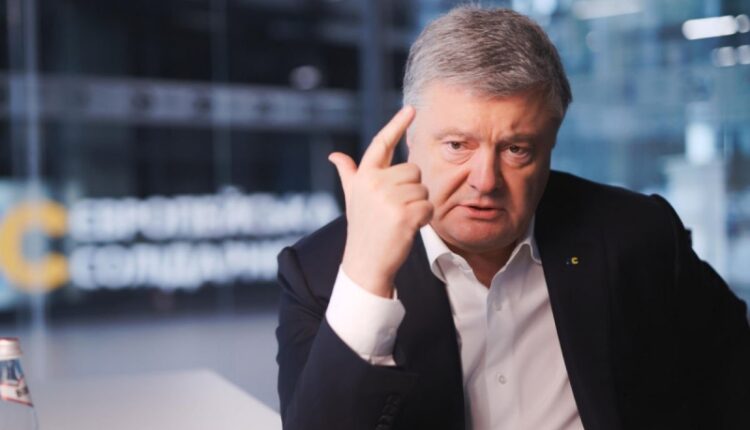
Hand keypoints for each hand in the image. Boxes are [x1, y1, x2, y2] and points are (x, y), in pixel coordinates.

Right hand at [329, 106, 432, 297]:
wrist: (365, 262)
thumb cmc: (363, 227)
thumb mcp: (353, 197)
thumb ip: (349, 174)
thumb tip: (335, 156)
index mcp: (364, 176)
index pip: (382, 143)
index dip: (397, 124)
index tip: (411, 109)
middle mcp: (374, 183)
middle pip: (413, 171)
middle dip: (411, 190)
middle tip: (395, 209)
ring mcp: (389, 199)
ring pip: (423, 189)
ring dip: (418, 206)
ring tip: (399, 220)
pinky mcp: (404, 215)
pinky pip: (429, 207)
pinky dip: (424, 219)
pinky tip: (408, 228)